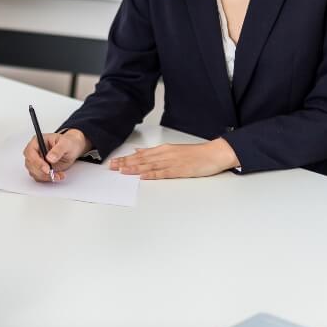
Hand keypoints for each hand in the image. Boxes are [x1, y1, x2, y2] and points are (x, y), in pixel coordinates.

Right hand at [23, 129, 88, 182]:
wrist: (72, 149)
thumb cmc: (68, 143)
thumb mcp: (65, 144)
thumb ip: (58, 150)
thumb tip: (50, 158)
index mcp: (37, 141)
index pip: (30, 152)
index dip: (36, 162)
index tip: (46, 169)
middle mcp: (35, 151)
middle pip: (30, 164)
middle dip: (41, 171)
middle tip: (52, 174)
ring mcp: (37, 161)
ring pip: (34, 172)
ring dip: (45, 176)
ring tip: (58, 175)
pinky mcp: (40, 169)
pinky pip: (39, 177)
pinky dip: (48, 179)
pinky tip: (58, 175)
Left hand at [109, 138, 239, 178]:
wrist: (214, 153)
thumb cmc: (195, 154)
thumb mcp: (172, 150)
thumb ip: (154, 152)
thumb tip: (138, 151)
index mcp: (163, 149)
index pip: (140, 155)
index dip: (126, 158)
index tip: (114, 162)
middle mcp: (165, 154)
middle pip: (141, 159)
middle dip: (125, 163)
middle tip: (112, 167)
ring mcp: (172, 162)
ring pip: (150, 166)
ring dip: (135, 168)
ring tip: (122, 171)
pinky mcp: (180, 170)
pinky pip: (163, 173)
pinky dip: (152, 175)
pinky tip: (143, 177)